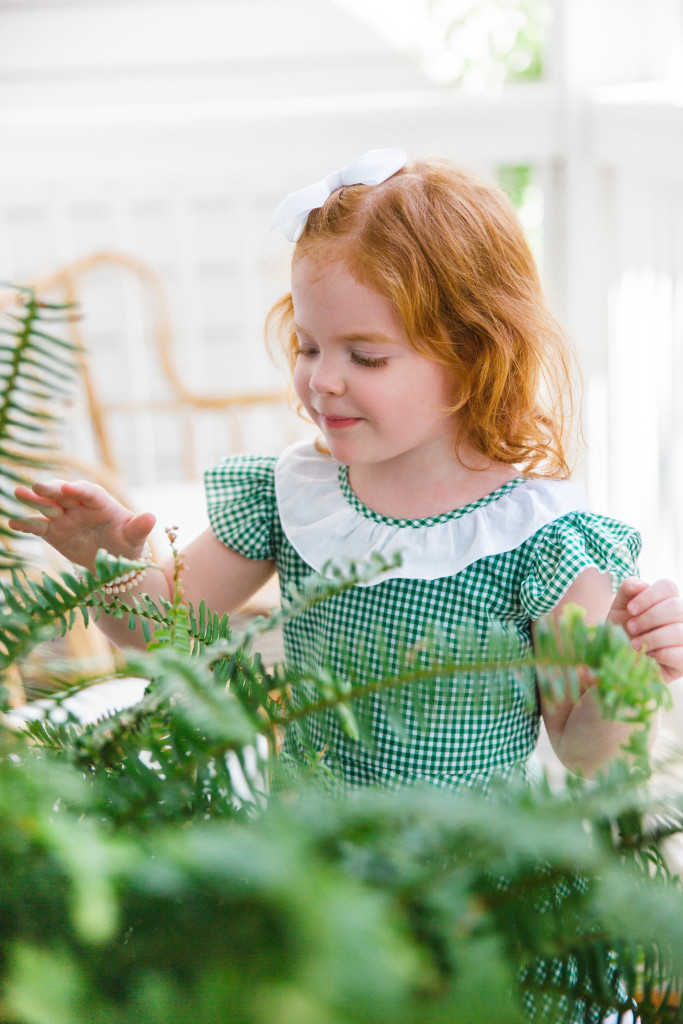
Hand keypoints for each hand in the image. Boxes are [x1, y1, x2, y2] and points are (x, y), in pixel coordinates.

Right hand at [9, 479, 155, 568]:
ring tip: (19, 493)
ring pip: (46, 506)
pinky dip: (25, 524)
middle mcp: (79, 506)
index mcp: (101, 503)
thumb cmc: (127, 544)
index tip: (68, 488)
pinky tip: (12, 523)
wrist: (111, 562)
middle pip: (63, 494)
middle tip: (37, 486)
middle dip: (51, 489)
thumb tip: (151, 517)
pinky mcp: (52, 532)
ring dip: (33, 500)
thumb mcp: (134, 538)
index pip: (89, 492)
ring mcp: (64, 518)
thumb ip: (140, 527)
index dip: (79, 489)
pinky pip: (37, 526)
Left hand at [608, 577, 682, 684]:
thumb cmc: (620, 631)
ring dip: (652, 638)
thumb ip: (629, 588)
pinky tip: (650, 657)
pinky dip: (661, 654)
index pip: (668, 586)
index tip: (630, 610)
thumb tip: (641, 585)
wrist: (616, 658)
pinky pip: (681, 654)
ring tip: (635, 645)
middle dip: (648, 618)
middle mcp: (680, 618)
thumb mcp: (620, 607)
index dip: (648, 596)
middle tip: (631, 629)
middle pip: (676, 607)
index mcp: (667, 601)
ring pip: (679, 631)